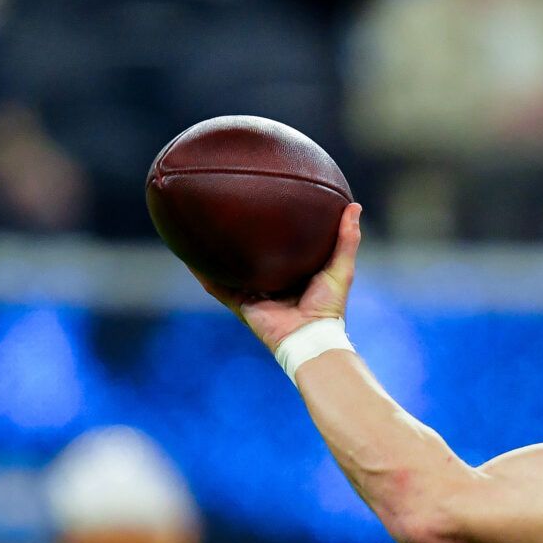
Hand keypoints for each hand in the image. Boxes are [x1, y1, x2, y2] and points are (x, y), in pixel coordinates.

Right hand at [193, 203, 362, 351]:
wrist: (310, 336)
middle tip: (228, 212)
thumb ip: (347, 239)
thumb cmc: (329, 306)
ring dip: (215, 254)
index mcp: (294, 274)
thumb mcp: (340, 267)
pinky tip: (188, 257)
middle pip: (252, 257)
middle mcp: (272, 283)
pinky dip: (203, 274)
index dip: (273, 230)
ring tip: (198, 230)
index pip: (281, 248)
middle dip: (240, 239)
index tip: (266, 206)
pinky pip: (217, 287)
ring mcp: (254, 294)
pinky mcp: (241, 304)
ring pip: (230, 270)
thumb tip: (354, 206)